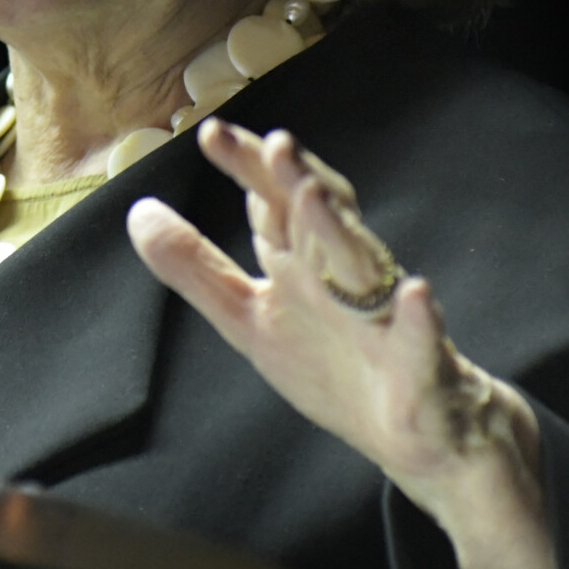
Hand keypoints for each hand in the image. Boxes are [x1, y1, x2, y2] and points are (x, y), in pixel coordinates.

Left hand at [127, 120, 561, 568]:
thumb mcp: (251, 321)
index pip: (276, 204)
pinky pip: (425, 343)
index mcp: (306, 265)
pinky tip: (415, 294)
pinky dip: (419, 320)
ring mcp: (388, 321)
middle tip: (271, 142)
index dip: (249, 167)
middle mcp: (347, 279)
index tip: (211, 133)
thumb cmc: (338, 366)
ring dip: (341, 231)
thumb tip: (139, 213)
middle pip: (321, 220)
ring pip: (367, 267)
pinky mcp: (426, 370)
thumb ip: (197, 269)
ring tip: (313, 195)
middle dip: (297, 180)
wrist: (429, 436)